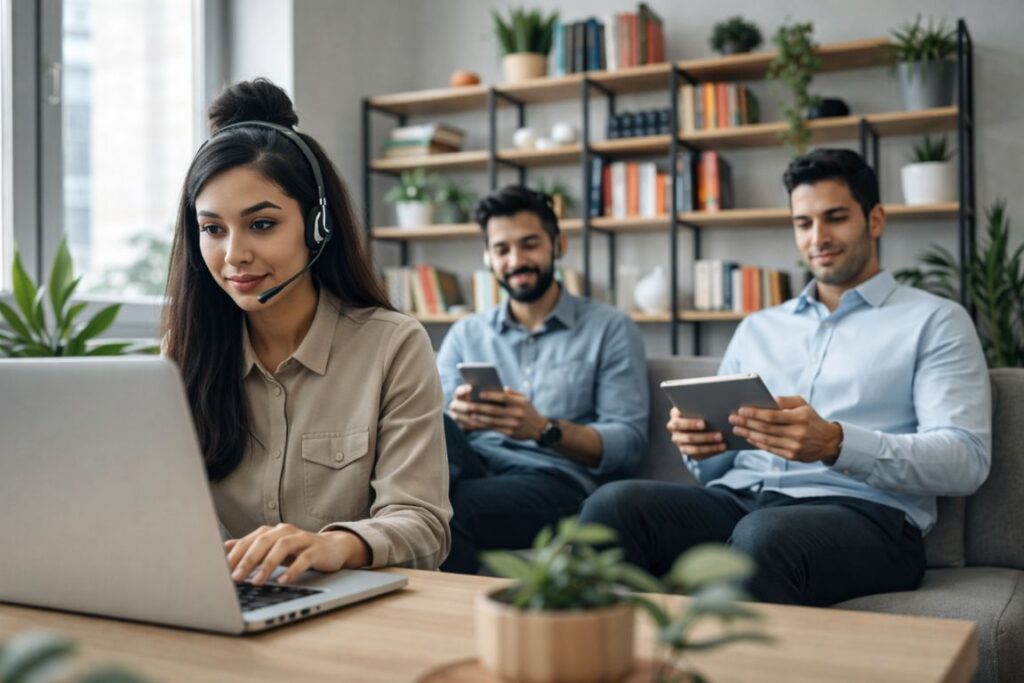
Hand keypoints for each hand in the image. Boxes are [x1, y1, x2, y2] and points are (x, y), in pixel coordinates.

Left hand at [224, 523, 368, 585]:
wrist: (333, 547)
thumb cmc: (299, 550)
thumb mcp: (273, 548)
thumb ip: (251, 547)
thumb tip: (225, 547)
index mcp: (272, 532)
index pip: (250, 540)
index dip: (235, 554)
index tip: (221, 570)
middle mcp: (286, 531)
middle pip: (263, 541)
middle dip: (248, 559)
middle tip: (236, 578)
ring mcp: (302, 539)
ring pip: (282, 546)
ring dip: (267, 564)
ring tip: (257, 582)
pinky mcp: (317, 549)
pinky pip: (304, 558)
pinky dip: (293, 570)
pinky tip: (283, 581)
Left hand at [449, 385, 546, 440]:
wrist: (538, 428)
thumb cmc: (528, 410)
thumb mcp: (524, 399)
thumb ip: (512, 394)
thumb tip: (501, 388)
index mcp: (520, 403)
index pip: (503, 397)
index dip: (491, 395)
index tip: (480, 393)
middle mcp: (517, 413)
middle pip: (495, 410)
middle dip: (481, 407)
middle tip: (469, 405)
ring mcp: (513, 424)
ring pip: (492, 421)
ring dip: (479, 418)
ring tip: (470, 414)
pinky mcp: (510, 433)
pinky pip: (494, 429)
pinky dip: (483, 426)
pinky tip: (476, 423)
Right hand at [666, 406, 726, 459]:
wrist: (694, 421)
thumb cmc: (697, 409)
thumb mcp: (696, 406)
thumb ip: (701, 407)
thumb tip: (715, 408)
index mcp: (674, 417)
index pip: (678, 423)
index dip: (691, 424)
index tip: (704, 424)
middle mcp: (674, 431)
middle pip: (688, 438)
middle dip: (704, 437)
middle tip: (720, 435)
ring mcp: (679, 443)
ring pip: (693, 449)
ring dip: (709, 447)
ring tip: (723, 444)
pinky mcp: (687, 451)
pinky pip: (698, 455)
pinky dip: (711, 452)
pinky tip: (721, 448)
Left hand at [728, 395, 842, 462]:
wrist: (829, 441)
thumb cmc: (811, 419)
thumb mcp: (802, 405)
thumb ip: (785, 401)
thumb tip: (766, 400)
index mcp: (800, 418)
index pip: (772, 416)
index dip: (755, 413)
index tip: (741, 410)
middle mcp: (797, 433)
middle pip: (766, 428)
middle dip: (747, 423)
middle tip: (732, 418)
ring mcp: (794, 446)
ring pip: (766, 440)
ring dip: (748, 434)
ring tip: (736, 428)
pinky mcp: (792, 456)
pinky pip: (770, 449)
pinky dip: (757, 443)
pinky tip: (748, 437)